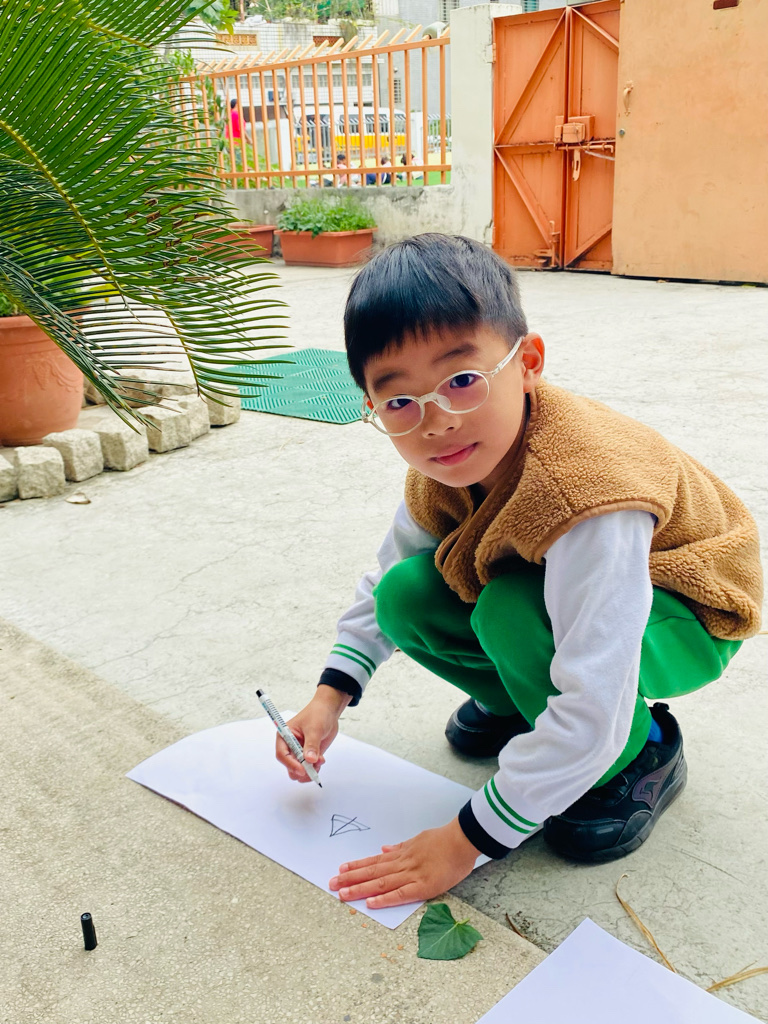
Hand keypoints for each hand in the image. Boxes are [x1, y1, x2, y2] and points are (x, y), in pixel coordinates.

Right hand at [275, 685, 351, 782]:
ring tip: (319, 762)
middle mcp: (290, 746)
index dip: (290, 764)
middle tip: (312, 770)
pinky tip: (321, 760)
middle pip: (289, 766)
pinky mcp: (309, 755)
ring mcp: (300, 752)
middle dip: (300, 771)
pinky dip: (315, 769)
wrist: (329, 711)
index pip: (282, 754)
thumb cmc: (318, 714)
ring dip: (309, 771)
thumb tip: (310, 760)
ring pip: (299, 770)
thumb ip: (312, 745)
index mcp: (285, 736)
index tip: (302, 769)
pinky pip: (309, 768)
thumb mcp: (314, 728)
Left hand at [329, 818, 479, 908]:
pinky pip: (401, 894)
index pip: (375, 862)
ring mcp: (412, 874)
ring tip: (342, 894)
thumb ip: (402, 847)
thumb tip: (385, 850)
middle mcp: (403, 864)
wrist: (462, 840)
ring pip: (381, 882)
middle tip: (332, 884)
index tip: (341, 869)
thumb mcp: (419, 839)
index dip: (357, 866)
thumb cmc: (444, 840)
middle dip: (351, 878)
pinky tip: (371, 903)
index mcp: (402, 854)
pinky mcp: (424, 886)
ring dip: (360, 888)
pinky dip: (385, 899)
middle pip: (372, 872)